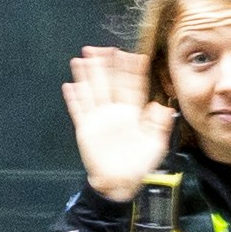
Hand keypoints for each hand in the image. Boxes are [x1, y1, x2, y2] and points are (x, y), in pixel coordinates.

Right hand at [64, 41, 176, 201]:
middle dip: (106, 66)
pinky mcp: (86, 129)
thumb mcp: (156, 145)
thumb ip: (158, 125)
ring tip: (82, 59)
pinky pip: (78, 110)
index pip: (131, 87)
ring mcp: (99, 119)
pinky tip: (69, 85)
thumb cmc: (139, 166)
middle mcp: (115, 112)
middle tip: (103, 48)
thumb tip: (161, 106)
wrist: (120, 183)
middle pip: (109, 83)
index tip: (132, 55)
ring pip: (92, 91)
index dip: (131, 71)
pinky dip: (74, 99)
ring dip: (87, 75)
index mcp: (132, 114)